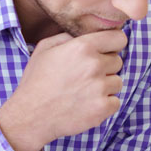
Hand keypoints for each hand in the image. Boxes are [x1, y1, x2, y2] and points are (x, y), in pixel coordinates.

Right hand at [0, 30, 126, 150]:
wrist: (31, 115)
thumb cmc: (36, 81)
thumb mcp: (45, 49)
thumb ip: (68, 36)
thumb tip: (86, 34)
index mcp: (82, 47)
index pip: (119, 38)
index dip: (113, 44)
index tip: (107, 51)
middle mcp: (94, 65)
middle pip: (118, 61)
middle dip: (106, 67)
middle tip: (86, 76)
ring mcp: (100, 88)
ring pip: (117, 82)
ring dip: (106, 87)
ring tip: (84, 91)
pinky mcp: (103, 108)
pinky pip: (116, 102)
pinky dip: (105, 104)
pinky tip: (87, 104)